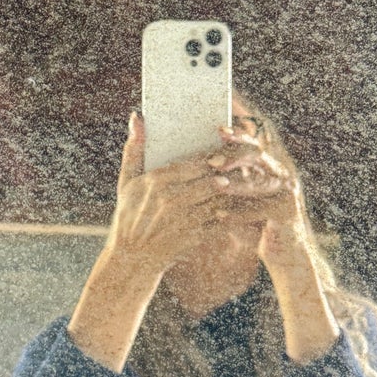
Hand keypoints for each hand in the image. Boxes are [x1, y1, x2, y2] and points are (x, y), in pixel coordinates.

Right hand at [105, 112, 289, 278]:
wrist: (131, 259)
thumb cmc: (129, 216)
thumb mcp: (127, 182)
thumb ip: (134, 148)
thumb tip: (138, 116)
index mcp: (155, 181)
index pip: (193, 163)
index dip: (213, 157)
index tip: (223, 153)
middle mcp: (170, 199)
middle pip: (210, 179)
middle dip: (229, 171)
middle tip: (244, 163)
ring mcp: (183, 219)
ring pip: (219, 199)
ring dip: (236, 191)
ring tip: (248, 181)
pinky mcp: (194, 237)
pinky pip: (220, 220)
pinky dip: (234, 212)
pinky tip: (242, 205)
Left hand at [209, 126, 340, 362]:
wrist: (285, 257)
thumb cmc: (256, 225)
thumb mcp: (241, 199)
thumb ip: (228, 178)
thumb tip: (198, 160)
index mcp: (270, 167)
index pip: (255, 142)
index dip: (239, 133)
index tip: (216, 127)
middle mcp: (282, 175)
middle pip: (259, 155)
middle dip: (235, 154)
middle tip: (212, 158)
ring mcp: (287, 194)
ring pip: (260, 183)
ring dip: (237, 183)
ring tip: (215, 184)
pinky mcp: (287, 215)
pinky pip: (260, 211)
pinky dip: (238, 214)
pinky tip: (219, 216)